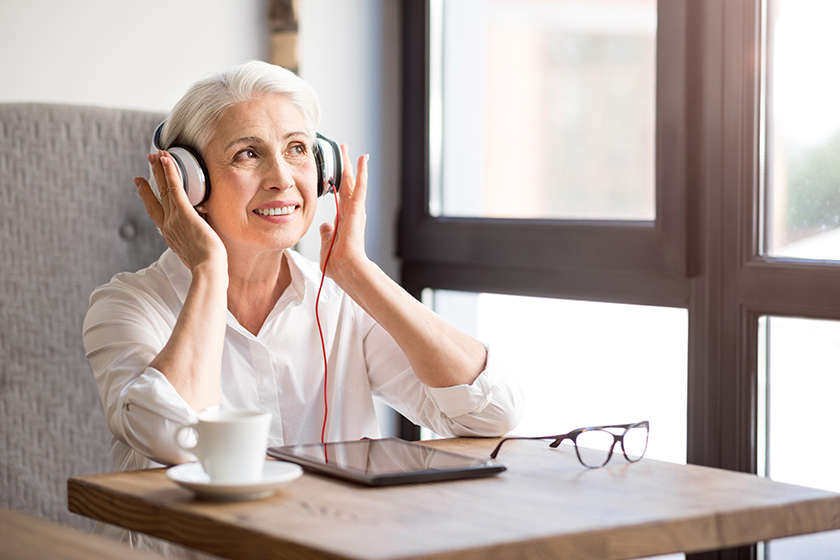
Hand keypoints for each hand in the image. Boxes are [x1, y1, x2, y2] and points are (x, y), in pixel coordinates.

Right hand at [135, 151, 226, 272]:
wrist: (207, 269)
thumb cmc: (207, 265)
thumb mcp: (195, 252)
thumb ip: (193, 240)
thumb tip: (202, 232)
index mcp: (170, 235)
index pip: (156, 211)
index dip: (147, 196)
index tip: (141, 184)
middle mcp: (168, 225)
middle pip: (157, 196)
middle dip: (153, 176)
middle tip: (148, 161)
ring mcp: (174, 219)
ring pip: (164, 189)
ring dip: (160, 170)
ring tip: (155, 155)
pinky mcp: (184, 213)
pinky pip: (174, 188)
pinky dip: (170, 173)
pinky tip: (167, 160)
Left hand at [318, 146, 370, 284]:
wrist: (347, 270)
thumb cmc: (338, 264)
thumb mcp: (326, 246)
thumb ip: (326, 235)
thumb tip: (325, 226)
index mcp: (344, 221)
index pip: (340, 198)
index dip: (338, 184)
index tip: (335, 175)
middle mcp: (351, 214)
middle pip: (348, 185)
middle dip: (346, 168)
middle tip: (344, 151)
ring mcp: (356, 211)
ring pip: (354, 183)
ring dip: (354, 166)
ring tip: (353, 150)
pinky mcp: (358, 210)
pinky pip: (360, 188)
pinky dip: (362, 173)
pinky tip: (363, 159)